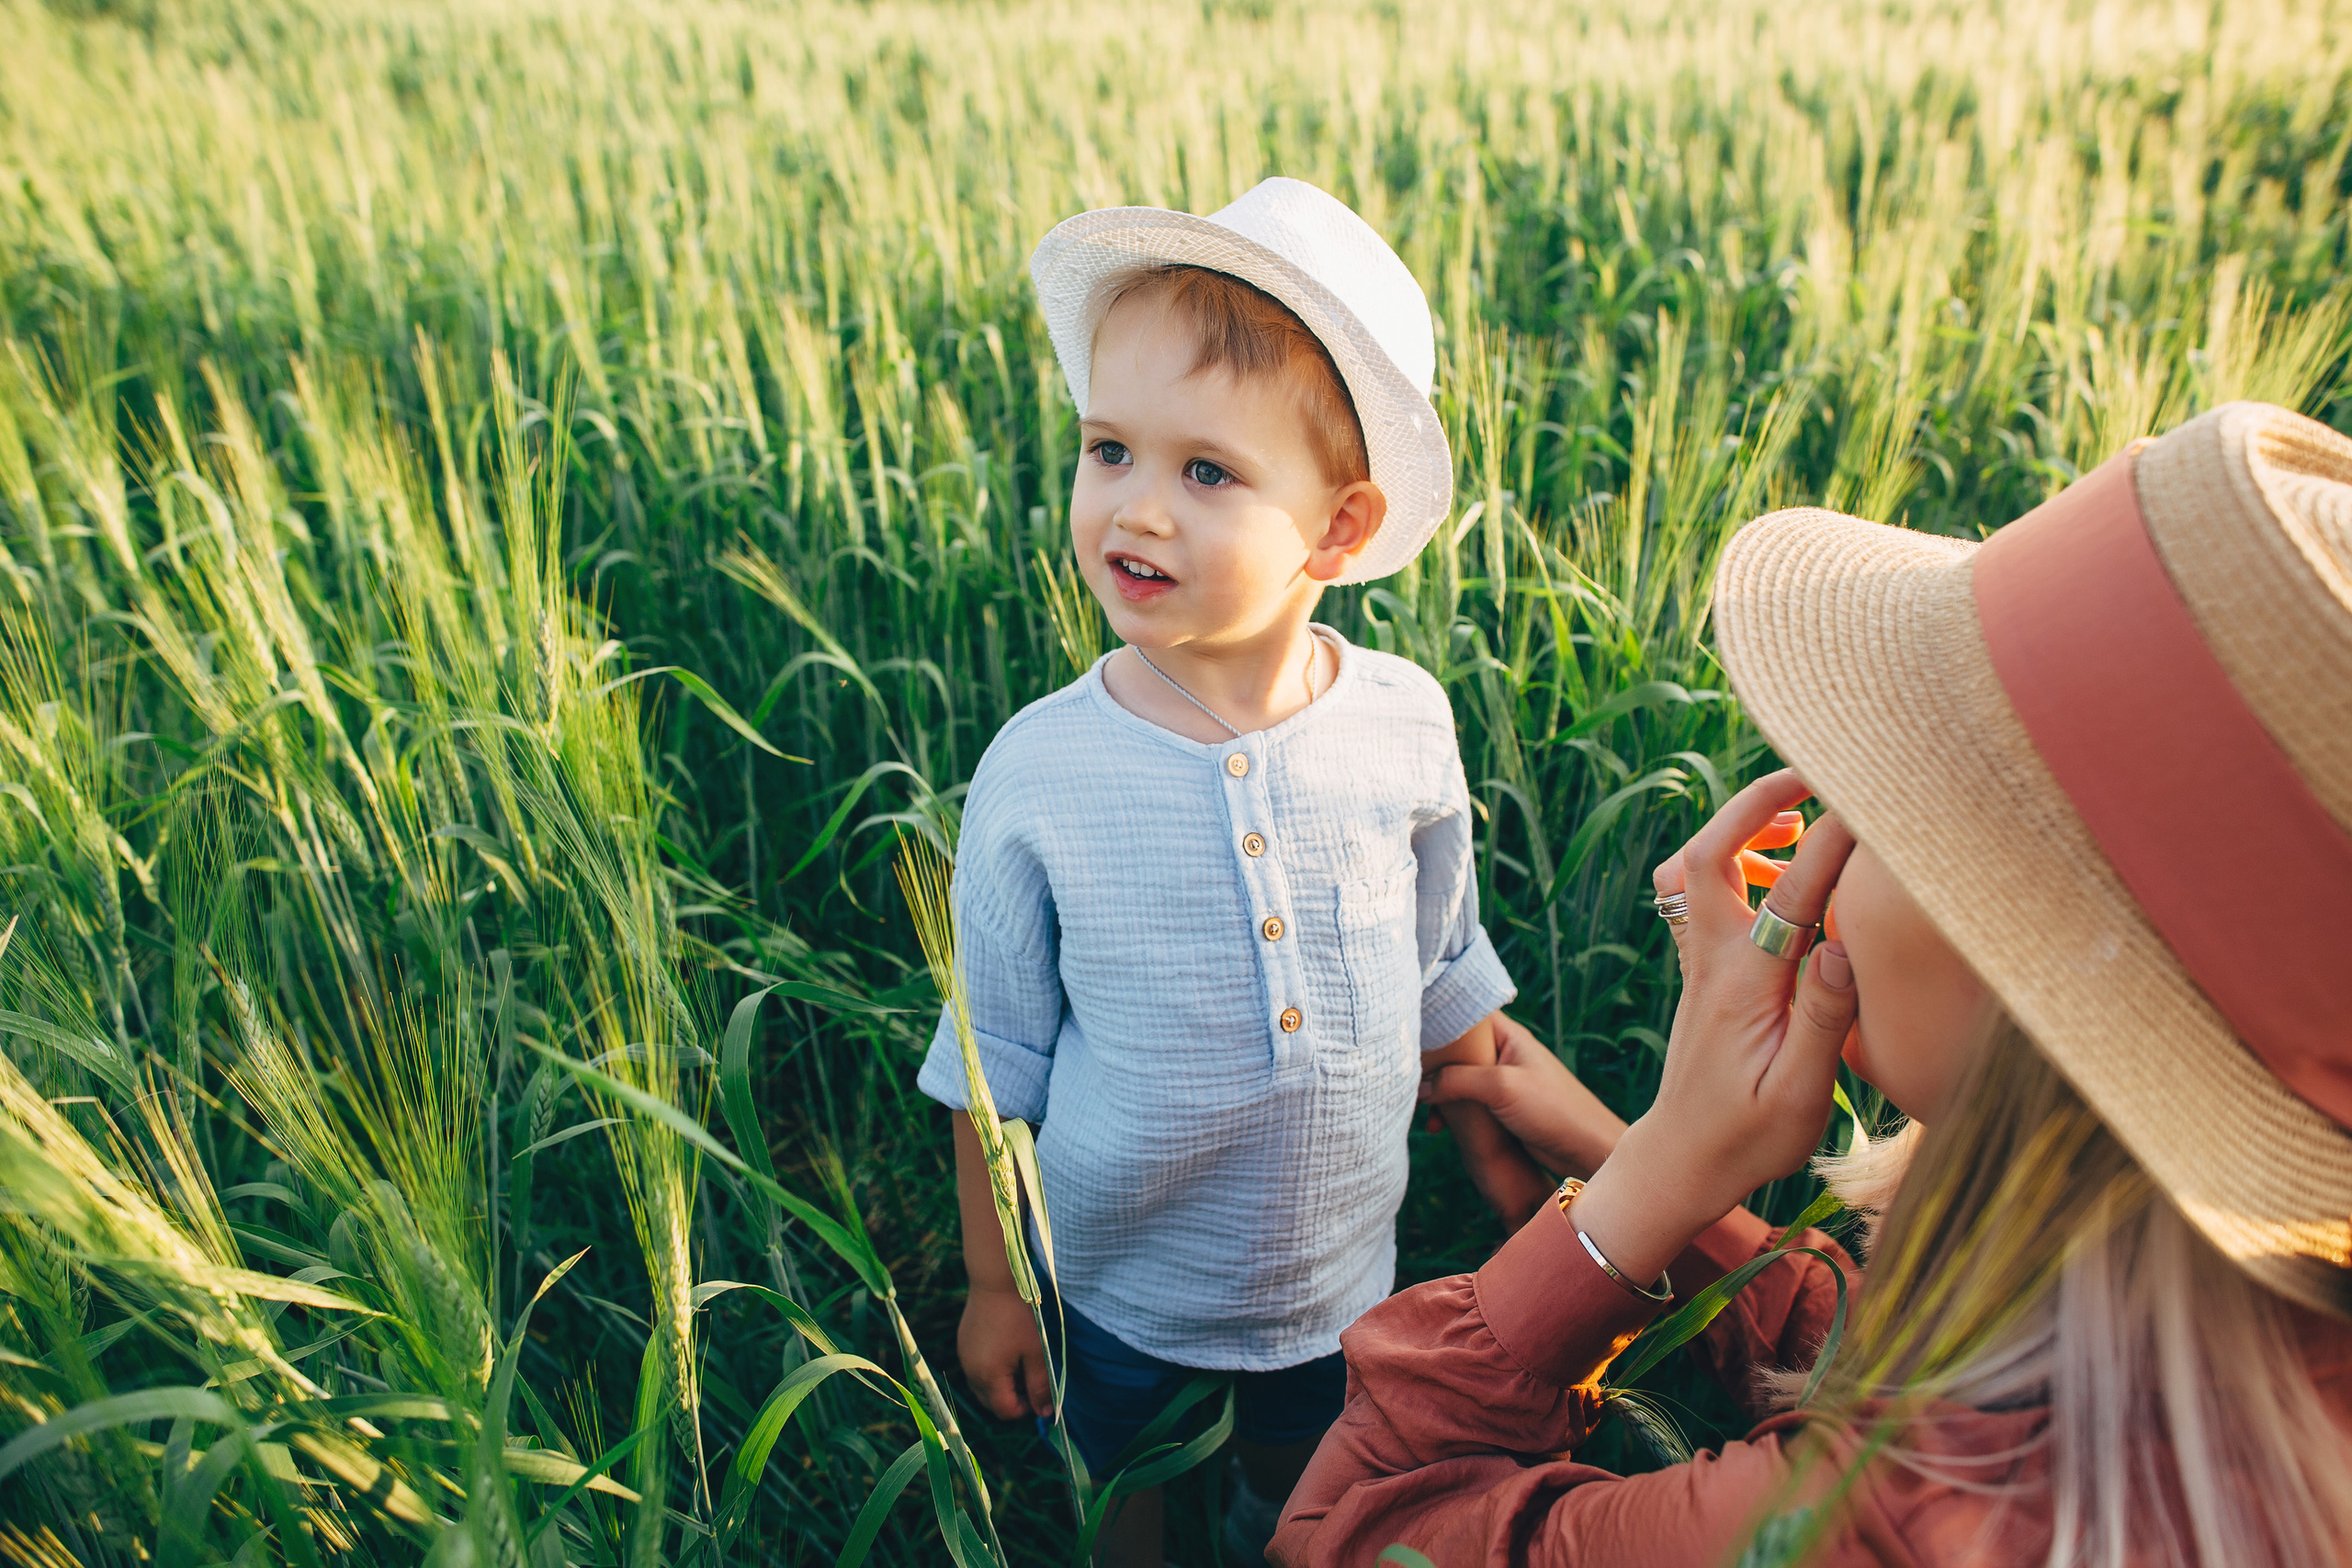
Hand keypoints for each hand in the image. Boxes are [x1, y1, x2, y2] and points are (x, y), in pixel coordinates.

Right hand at [957, 1285, 1053, 1419]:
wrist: (994, 1280)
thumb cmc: (1020, 1316)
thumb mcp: (1036, 1352)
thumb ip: (1040, 1386)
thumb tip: (1045, 1414)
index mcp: (987, 1377)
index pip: (1005, 1411)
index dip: (1026, 1408)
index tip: (1040, 1390)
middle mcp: (970, 1371)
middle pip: (992, 1402)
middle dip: (1013, 1397)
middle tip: (1032, 1375)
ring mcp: (964, 1357)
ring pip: (983, 1386)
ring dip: (1002, 1383)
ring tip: (1020, 1359)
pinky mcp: (963, 1343)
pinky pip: (977, 1368)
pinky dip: (992, 1368)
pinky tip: (1006, 1347)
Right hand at [1419, 1014, 1627, 1178]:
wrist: (1585, 1149)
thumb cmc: (1553, 1109)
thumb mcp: (1501, 1087)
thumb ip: (1457, 1081)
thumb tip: (1420, 1087)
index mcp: (1507, 1036)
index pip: (1464, 1015)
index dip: (1436, 1020)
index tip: (1408, 1032)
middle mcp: (1503, 1054)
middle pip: (1454, 1050)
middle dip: (1430, 1065)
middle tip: (1408, 1080)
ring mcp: (1501, 1082)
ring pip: (1456, 1080)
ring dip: (1437, 1094)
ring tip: (1421, 1111)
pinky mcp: (1500, 1109)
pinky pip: (1465, 1104)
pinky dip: (1449, 1113)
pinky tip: (1437, 1129)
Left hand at [1567, 769, 1859, 1284]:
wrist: (1680, 1163)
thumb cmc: (1748, 1139)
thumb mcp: (1798, 1093)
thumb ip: (1823, 1018)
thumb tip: (1839, 944)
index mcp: (1744, 984)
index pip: (1791, 892)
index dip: (1833, 840)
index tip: (1874, 802)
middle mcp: (1713, 960)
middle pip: (1708, 853)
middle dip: (1755, 803)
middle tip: (1811, 773)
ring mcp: (1700, 962)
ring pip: (1694, 868)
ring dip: (1737, 828)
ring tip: (1797, 816)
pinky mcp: (1702, 971)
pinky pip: (1699, 895)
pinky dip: (1730, 863)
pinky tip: (1776, 872)